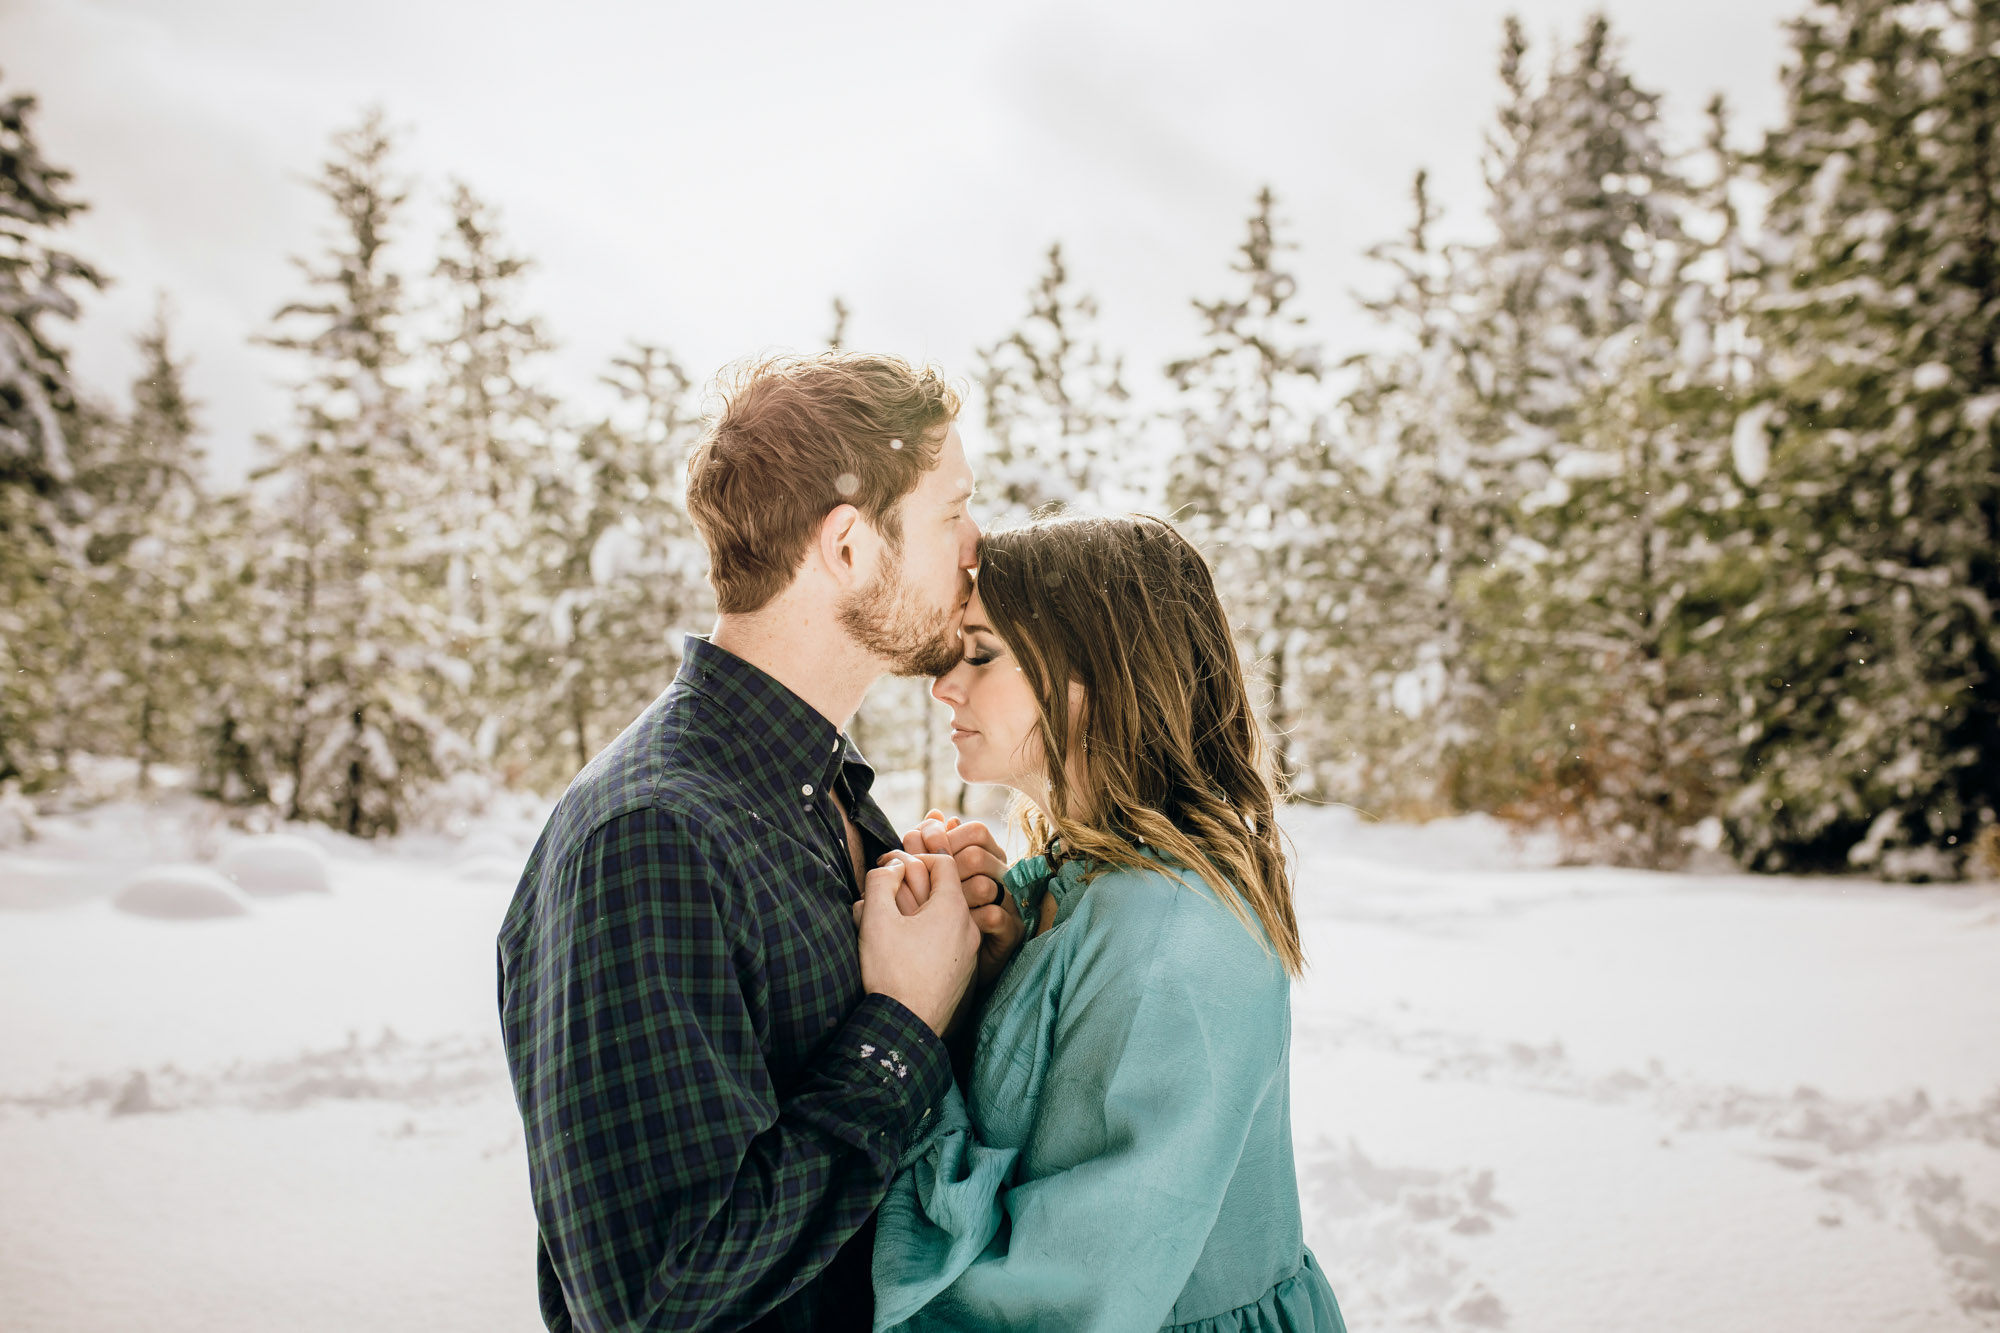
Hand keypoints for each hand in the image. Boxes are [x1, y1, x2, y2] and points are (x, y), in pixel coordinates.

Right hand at [857, 852, 977, 1037]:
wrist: (906, 1026)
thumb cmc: (891, 972)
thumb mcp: (876, 920)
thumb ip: (880, 881)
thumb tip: (892, 866)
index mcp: (952, 908)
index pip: (943, 862)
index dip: (916, 859)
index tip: (895, 871)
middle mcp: (969, 927)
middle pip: (945, 890)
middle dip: (915, 887)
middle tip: (889, 898)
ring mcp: (970, 952)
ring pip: (946, 917)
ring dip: (922, 913)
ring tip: (894, 926)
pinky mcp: (965, 972)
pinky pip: (949, 942)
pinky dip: (930, 937)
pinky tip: (907, 950)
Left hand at [894, 810, 1021, 990]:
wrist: (951, 971)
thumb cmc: (938, 922)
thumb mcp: (930, 881)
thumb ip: (930, 846)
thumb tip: (934, 814)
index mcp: (986, 858)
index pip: (976, 831)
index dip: (948, 837)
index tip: (920, 852)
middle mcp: (1002, 877)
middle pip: (978, 855)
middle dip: (945, 869)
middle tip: (921, 887)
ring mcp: (1009, 904)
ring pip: (985, 884)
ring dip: (954, 898)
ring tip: (934, 911)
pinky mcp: (1011, 932)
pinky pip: (994, 916)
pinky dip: (969, 921)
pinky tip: (952, 930)